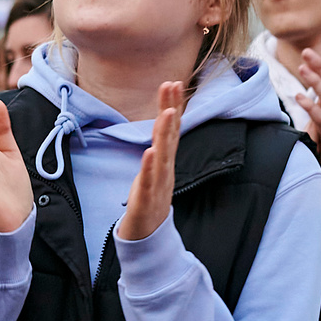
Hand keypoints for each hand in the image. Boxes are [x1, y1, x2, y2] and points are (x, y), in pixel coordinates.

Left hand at [117, 81, 186, 243]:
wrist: (147, 238)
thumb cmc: (150, 201)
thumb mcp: (155, 171)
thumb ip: (159, 149)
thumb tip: (162, 127)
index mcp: (165, 161)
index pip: (171, 129)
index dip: (173, 106)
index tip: (174, 82)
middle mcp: (165, 169)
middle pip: (170, 136)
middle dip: (171, 109)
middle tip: (173, 84)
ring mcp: (157, 184)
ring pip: (163, 155)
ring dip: (165, 133)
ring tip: (166, 112)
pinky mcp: (146, 200)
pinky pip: (149, 181)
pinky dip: (150, 166)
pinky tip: (150, 151)